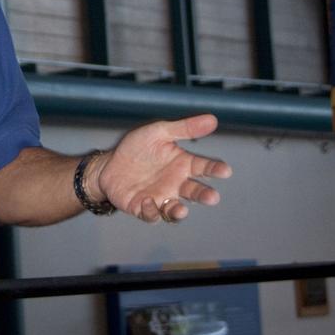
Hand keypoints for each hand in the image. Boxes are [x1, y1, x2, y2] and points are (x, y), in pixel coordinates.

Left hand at [92, 115, 231, 222]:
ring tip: (181, 210)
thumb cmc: (137, 148)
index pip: (204, 167)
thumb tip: (213, 119)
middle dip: (204, 195)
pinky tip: (148, 201)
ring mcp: (161, 198)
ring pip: (175, 210)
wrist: (109, 164)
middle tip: (212, 197)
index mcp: (182, 164)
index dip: (215, 169)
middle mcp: (175, 184)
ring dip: (179, 212)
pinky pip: (152, 214)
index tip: (225, 170)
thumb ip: (185, 128)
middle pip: (194, 192)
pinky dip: (151, 211)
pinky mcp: (143, 209)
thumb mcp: (159, 132)